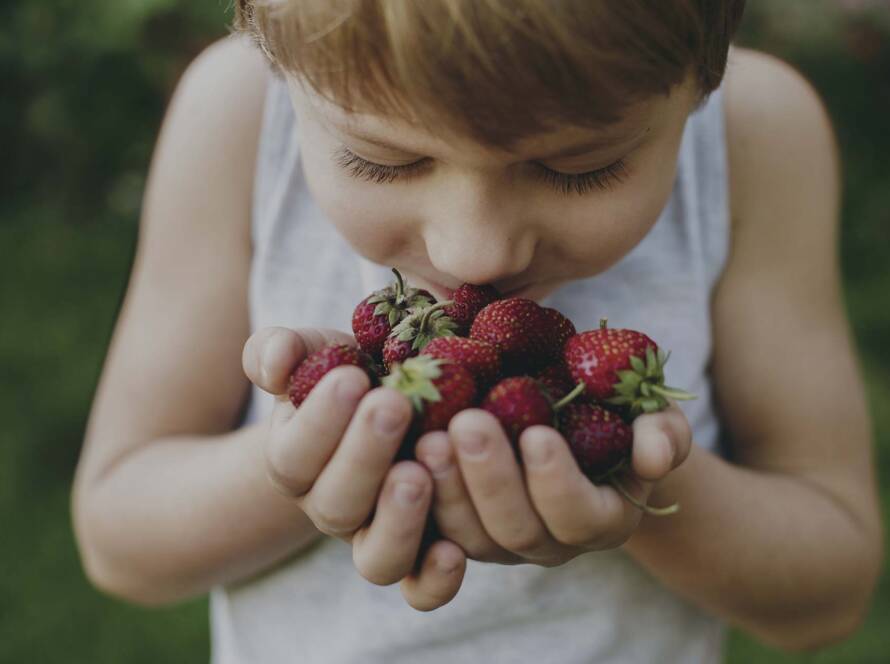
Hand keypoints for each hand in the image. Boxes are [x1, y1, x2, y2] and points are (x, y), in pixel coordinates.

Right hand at [243, 326, 466, 609]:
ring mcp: (377, 537)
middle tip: (392, 405)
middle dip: (363, 455)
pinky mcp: (423, 554)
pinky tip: (454, 550)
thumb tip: (279, 358)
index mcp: (297, 462)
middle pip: (336, 505)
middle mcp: (333, 509)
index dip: (320, 421)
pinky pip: (421, 587)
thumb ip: (281, 351)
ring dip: (396, 521)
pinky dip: (435, 580)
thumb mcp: (316, 353)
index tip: (352, 377)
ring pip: (376, 558)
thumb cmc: (349, 375)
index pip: (295, 455)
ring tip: (418, 474)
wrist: (387, 408)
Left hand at [413, 403, 691, 566]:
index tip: (538, 433)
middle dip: (490, 478)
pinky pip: (429, 540)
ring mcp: (496, 541)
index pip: (579, 516)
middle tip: (466, 423)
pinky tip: (401, 461)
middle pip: (515, 531)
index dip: (558, 481)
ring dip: (445, 490)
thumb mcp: (647, 418)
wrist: (566, 423)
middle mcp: (548, 542)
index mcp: (599, 518)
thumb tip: (654, 453)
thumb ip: (663, 433)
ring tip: (426, 438)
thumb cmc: (612, 416)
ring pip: (467, 537)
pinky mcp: (454, 532)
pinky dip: (415, 509)